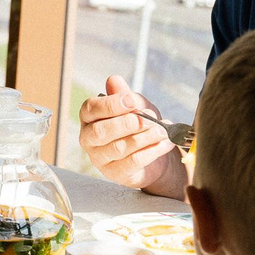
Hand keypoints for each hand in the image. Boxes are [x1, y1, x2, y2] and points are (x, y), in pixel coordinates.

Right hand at [80, 76, 180, 193]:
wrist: (154, 153)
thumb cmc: (139, 126)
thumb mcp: (136, 106)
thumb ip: (125, 95)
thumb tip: (114, 80)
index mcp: (89, 118)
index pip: (91, 109)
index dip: (111, 104)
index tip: (132, 101)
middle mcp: (89, 139)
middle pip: (101, 132)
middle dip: (127, 123)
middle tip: (150, 119)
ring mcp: (100, 159)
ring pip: (119, 148)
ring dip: (145, 137)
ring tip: (163, 131)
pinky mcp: (116, 173)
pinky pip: (133, 162)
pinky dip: (153, 151)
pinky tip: (166, 143)